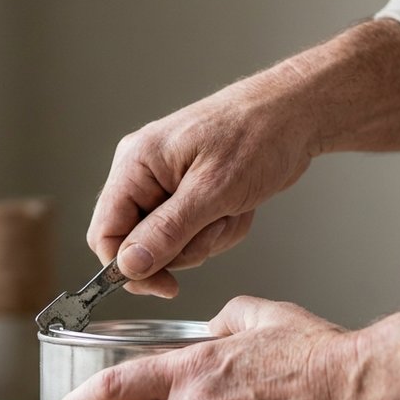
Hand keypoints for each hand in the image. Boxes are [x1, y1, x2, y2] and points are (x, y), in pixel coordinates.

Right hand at [88, 68, 316, 297]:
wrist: (294, 115)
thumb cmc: (258, 134)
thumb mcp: (213, 190)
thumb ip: (167, 231)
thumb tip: (129, 264)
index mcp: (136, 164)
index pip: (105, 233)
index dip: (129, 267)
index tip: (164, 284)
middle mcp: (143, 175)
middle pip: (139, 244)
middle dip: (183, 247)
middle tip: (215, 225)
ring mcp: (165, 186)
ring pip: (171, 245)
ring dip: (208, 238)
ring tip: (231, 208)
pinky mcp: (188, 195)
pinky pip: (193, 235)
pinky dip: (219, 230)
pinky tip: (238, 206)